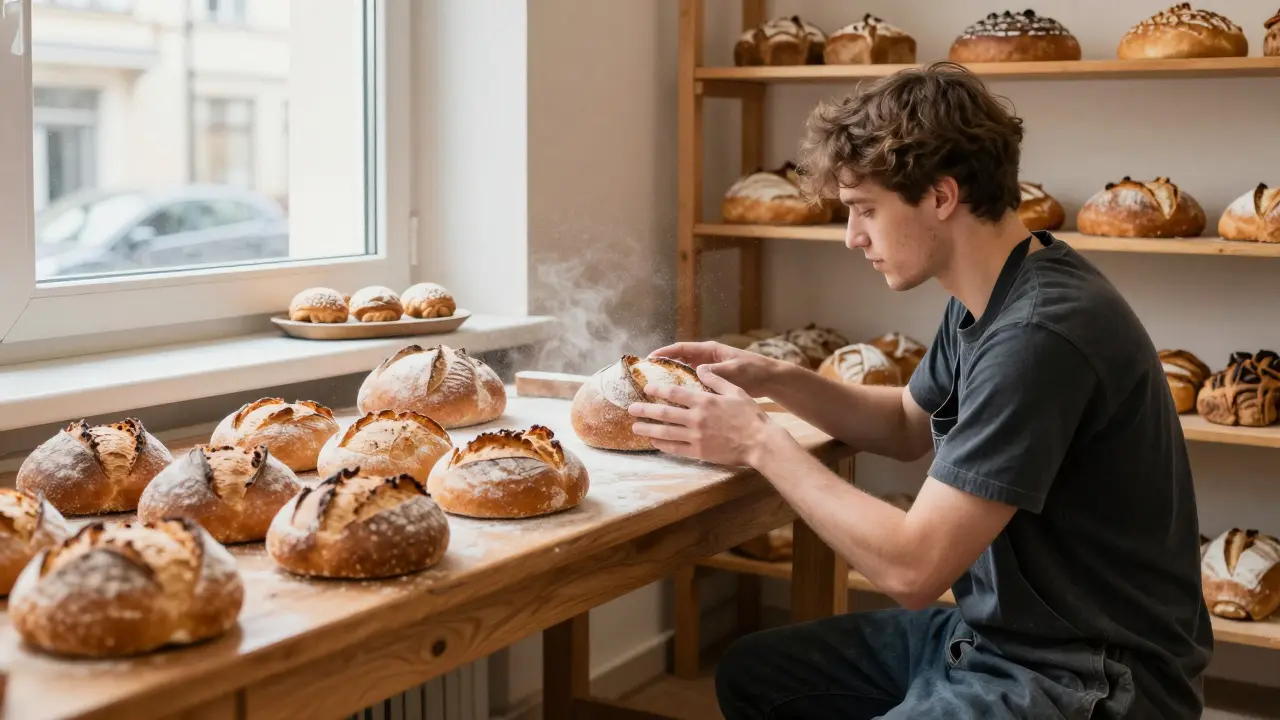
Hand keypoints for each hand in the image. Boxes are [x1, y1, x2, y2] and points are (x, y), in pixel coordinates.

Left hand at [627, 364, 787, 465]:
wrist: (760, 442)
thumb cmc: (750, 415)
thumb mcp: (735, 391)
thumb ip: (716, 379)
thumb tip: (700, 369)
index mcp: (704, 401)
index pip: (674, 393)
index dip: (658, 390)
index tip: (647, 388)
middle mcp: (696, 419)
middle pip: (664, 413)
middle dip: (645, 410)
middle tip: (631, 409)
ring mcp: (696, 437)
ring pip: (666, 433)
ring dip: (648, 430)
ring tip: (635, 428)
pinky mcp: (700, 452)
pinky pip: (676, 449)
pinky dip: (663, 446)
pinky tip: (655, 443)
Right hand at [648, 341, 784, 397]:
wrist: (769, 380)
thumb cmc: (753, 370)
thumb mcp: (735, 370)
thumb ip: (717, 370)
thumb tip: (699, 370)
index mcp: (710, 352)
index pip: (682, 349)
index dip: (665, 352)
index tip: (650, 358)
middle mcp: (706, 360)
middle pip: (679, 361)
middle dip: (663, 367)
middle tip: (647, 375)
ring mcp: (709, 372)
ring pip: (685, 374)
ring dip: (672, 380)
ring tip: (655, 390)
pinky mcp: (712, 383)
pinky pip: (693, 385)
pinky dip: (684, 391)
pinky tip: (674, 402)